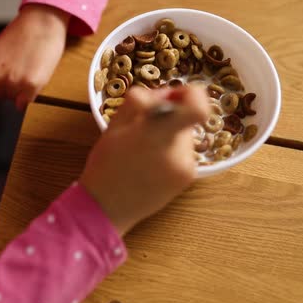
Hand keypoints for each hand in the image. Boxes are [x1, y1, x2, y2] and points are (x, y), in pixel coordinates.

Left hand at [0, 4, 69, 109]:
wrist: (40, 23)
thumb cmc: (17, 35)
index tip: (5, 75)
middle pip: (1, 97)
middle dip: (9, 87)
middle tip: (19, 68)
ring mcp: (13, 82)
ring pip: (14, 100)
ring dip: (21, 91)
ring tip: (27, 70)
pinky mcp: (30, 85)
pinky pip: (25, 103)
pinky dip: (30, 95)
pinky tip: (33, 78)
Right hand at [79, 85, 208, 235]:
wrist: (106, 209)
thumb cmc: (105, 166)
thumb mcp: (114, 126)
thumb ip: (139, 102)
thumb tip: (166, 93)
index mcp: (156, 135)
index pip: (197, 108)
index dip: (191, 94)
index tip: (173, 97)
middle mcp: (178, 151)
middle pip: (184, 118)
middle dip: (168, 117)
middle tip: (142, 126)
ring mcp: (186, 167)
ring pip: (183, 135)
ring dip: (167, 135)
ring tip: (142, 151)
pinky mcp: (188, 178)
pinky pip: (183, 152)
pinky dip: (169, 151)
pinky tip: (150, 164)